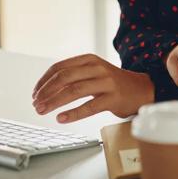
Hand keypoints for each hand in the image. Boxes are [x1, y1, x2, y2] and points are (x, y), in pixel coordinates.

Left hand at [31, 54, 153, 122]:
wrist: (142, 89)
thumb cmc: (113, 83)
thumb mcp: (94, 72)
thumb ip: (75, 76)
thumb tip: (46, 89)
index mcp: (90, 60)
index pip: (60, 67)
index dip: (44, 80)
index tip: (35, 93)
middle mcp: (98, 68)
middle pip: (65, 77)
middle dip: (46, 91)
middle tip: (36, 104)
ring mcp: (107, 83)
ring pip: (74, 91)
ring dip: (54, 102)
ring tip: (43, 111)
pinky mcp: (113, 98)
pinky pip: (89, 106)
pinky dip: (73, 113)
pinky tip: (61, 118)